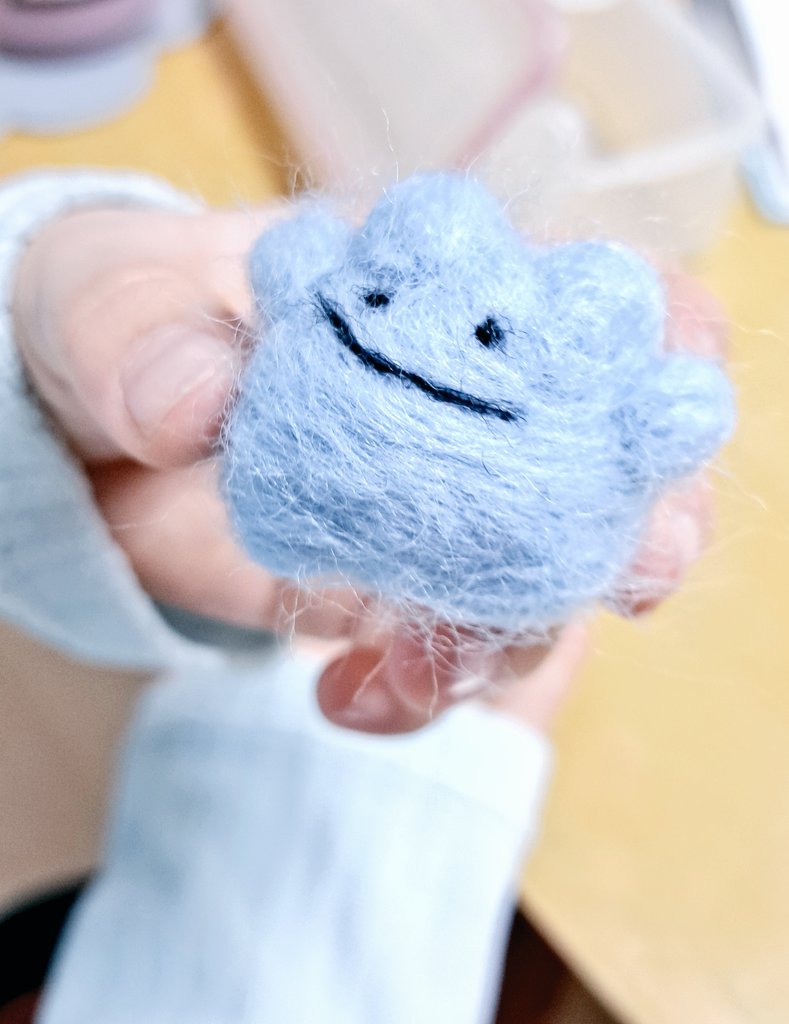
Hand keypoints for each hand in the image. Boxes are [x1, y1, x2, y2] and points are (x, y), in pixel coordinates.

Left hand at [13, 206, 725, 734]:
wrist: (95, 441)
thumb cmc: (125, 328)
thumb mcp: (110, 301)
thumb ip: (142, 335)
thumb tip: (193, 402)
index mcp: (444, 290)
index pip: (603, 298)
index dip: (661, 348)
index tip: (659, 407)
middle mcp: (477, 405)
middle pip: (619, 458)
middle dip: (648, 519)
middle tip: (633, 576)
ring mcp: (452, 510)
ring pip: (548, 578)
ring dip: (516, 634)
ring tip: (417, 673)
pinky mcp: (406, 593)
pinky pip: (455, 649)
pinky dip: (424, 686)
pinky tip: (346, 695)